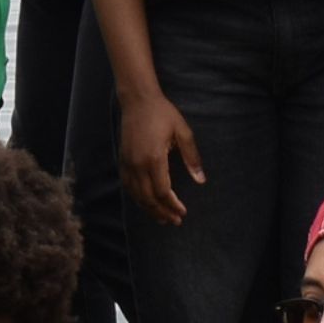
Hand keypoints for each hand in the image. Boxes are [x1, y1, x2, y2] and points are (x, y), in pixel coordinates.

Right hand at [118, 86, 204, 222]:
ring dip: (149, 210)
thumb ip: (192, 157)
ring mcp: (128, 163)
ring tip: (162, 219)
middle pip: (148, 198)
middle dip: (162, 213)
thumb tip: (201, 180)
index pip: (162, 192)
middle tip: (175, 221)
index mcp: (155, 158)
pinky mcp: (122, 160)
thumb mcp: (183, 132)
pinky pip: (128, 186)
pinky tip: (146, 203)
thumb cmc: (163, 114)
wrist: (138, 100)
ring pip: (137, 195)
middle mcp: (138, 164)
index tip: (183, 212)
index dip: (172, 205)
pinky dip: (137, 199)